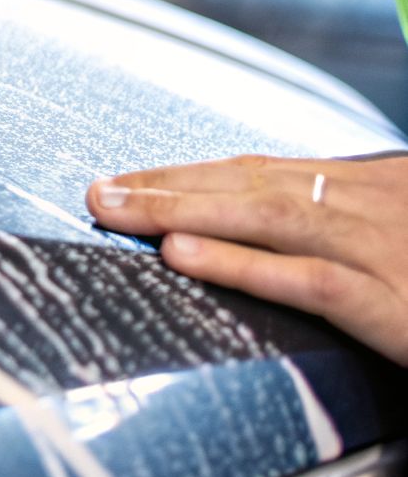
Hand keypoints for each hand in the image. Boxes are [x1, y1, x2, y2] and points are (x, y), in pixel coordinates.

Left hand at [88, 153, 407, 363]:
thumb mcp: (400, 236)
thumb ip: (341, 224)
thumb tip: (262, 226)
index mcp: (369, 189)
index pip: (260, 173)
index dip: (188, 176)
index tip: (126, 181)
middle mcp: (369, 208)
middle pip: (250, 186)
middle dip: (169, 187)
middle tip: (99, 192)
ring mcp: (379, 251)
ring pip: (267, 218)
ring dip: (183, 210)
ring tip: (116, 212)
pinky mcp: (394, 304)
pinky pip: (308, 280)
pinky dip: (242, 264)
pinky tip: (182, 257)